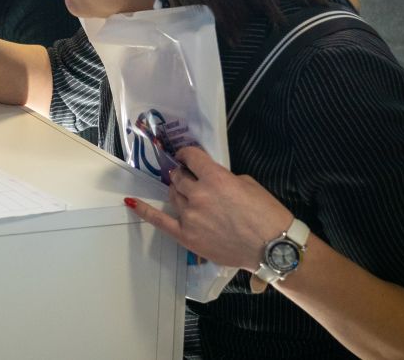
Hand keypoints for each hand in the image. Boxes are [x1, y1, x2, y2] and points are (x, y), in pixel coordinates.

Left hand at [126, 147, 292, 270]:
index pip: (190, 158)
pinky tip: (131, 202)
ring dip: (178, 191)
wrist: (273, 248)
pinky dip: (143, 210)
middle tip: (190, 177)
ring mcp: (190, 216)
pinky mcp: (186, 236)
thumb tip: (209, 178)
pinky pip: (159, 221)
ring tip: (186, 192)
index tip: (187, 157)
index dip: (187, 155)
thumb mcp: (248, 184)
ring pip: (173, 195)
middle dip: (183, 174)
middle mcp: (198, 195)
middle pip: (179, 177)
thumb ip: (223, 178)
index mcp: (216, 179)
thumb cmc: (267, 215)